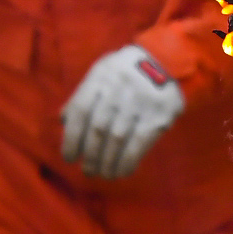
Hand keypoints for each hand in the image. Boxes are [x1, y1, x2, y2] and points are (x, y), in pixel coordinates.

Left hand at [60, 45, 184, 178]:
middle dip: (90, 155)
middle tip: (88, 171)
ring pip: (117, 139)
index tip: (70, 158)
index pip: (80, 111)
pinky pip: (139, 143)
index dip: (71, 138)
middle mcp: (119, 88)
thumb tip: (64, 122)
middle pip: (98, 129)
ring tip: (104, 174)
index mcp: (102, 76)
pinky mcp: (158, 115)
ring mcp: (140, 102)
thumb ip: (83, 95)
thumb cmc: (127, 70)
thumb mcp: (102, 71)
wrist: (167, 59)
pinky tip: (122, 171)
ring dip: (107, 163)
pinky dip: (128, 161)